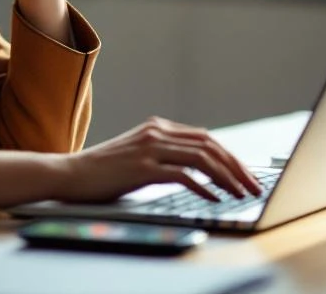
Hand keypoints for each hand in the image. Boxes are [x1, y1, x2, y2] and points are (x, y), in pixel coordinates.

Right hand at [57, 117, 263, 203]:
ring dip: (227, 178)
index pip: (205, 137)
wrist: (71, 174)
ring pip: (201, 158)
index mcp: (157, 127)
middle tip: (254, 186)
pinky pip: (183, 175)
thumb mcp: (138, 155)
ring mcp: (149, 148)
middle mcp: (156, 133)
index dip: (230, 156)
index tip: (246, 175)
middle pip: (209, 144)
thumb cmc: (104, 171)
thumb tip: (200, 167)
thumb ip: (165, 154)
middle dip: (237, 166)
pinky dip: (203, 187)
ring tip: (241, 195)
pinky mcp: (142, 167)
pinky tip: (214, 199)